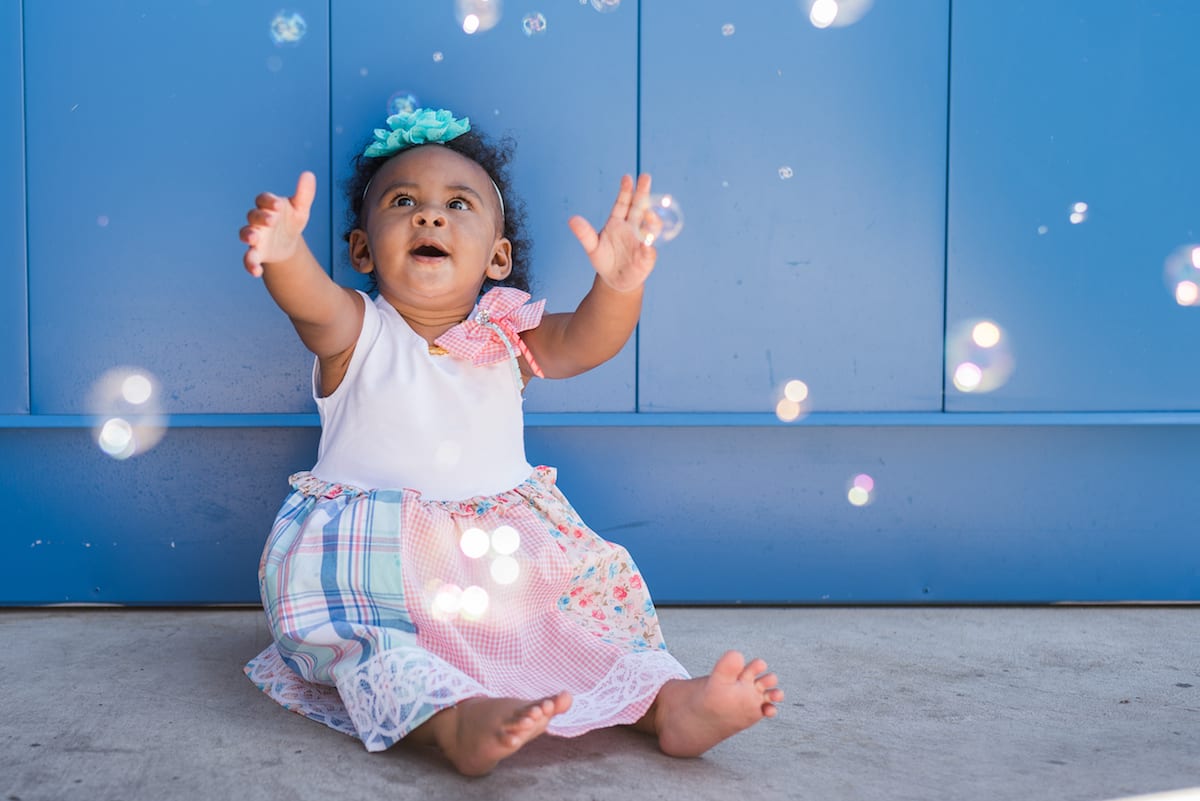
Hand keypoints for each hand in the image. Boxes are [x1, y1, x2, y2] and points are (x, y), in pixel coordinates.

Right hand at [239, 171, 316, 277]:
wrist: (288, 243)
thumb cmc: (291, 221)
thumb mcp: (300, 209)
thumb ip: (304, 193)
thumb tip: (309, 174)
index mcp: (268, 206)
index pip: (263, 199)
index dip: (268, 201)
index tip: (277, 205)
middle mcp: (258, 220)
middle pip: (253, 215)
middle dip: (260, 217)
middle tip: (271, 221)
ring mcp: (255, 236)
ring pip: (246, 234)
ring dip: (248, 236)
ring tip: (253, 239)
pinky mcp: (256, 253)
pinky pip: (248, 258)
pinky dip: (250, 264)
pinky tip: (257, 272)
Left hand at [567, 173, 659, 292]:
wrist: (615, 280)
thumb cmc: (604, 260)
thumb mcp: (592, 247)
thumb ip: (584, 234)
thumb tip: (572, 219)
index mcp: (618, 222)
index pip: (623, 203)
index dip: (625, 190)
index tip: (626, 178)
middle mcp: (633, 227)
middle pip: (639, 207)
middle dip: (643, 192)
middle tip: (645, 177)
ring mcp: (642, 240)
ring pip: (650, 225)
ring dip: (651, 218)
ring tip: (649, 214)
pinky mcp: (647, 256)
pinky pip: (650, 250)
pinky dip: (649, 246)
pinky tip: (648, 244)